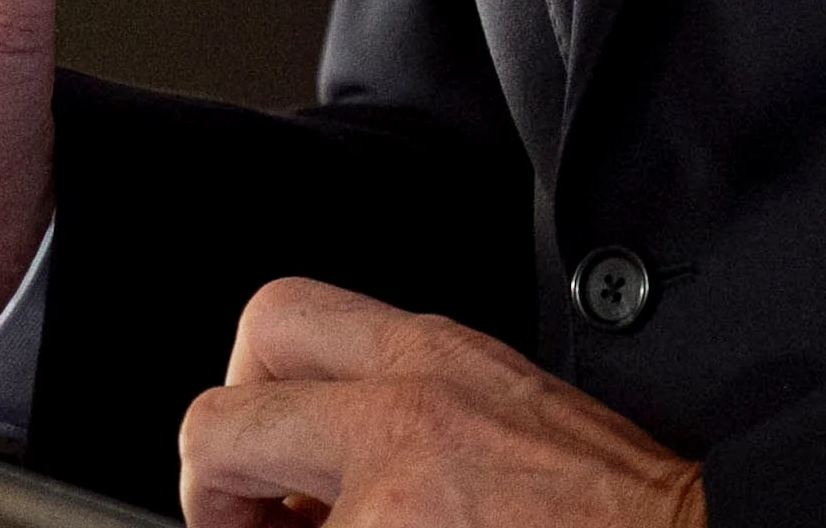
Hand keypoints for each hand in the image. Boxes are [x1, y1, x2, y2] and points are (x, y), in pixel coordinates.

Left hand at [180, 277, 703, 527]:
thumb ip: (406, 401)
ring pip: (248, 520)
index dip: (242, 392)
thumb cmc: (614, 497)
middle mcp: (397, 420)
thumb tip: (320, 457)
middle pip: (217, 420)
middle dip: (212, 485)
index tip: (263, 454)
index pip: (275, 319)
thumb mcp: (500, 395)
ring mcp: (387, 507)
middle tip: (248, 522)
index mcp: (430, 357)